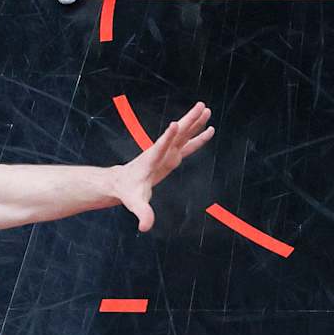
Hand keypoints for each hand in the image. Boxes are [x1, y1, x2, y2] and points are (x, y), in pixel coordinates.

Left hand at [114, 101, 214, 230]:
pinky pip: (188, 144)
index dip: (167, 137)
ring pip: (184, 134)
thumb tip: (144, 228)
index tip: (175, 124)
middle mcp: (161, 152)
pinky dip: (199, 136)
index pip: (160, 147)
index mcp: (151, 160)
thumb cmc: (128, 192)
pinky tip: (209, 129)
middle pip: (177, 133)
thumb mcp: (135, 203)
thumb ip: (142, 214)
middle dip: (189, 120)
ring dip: (195, 122)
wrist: (123, 183)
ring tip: (206, 108)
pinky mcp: (172, 155)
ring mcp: (167, 152)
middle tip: (200, 106)